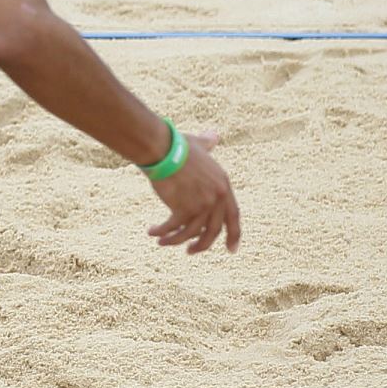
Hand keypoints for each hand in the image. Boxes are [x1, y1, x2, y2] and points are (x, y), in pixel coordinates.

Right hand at [147, 131, 240, 253]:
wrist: (162, 148)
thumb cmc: (177, 144)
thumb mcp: (199, 145)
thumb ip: (208, 144)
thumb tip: (213, 135)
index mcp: (224, 185)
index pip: (233, 217)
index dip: (234, 235)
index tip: (231, 250)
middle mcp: (216, 198)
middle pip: (212, 231)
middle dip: (201, 245)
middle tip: (190, 252)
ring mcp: (201, 205)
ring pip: (190, 233)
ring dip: (175, 241)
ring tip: (162, 241)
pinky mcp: (183, 209)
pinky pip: (173, 228)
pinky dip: (162, 232)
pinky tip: (152, 232)